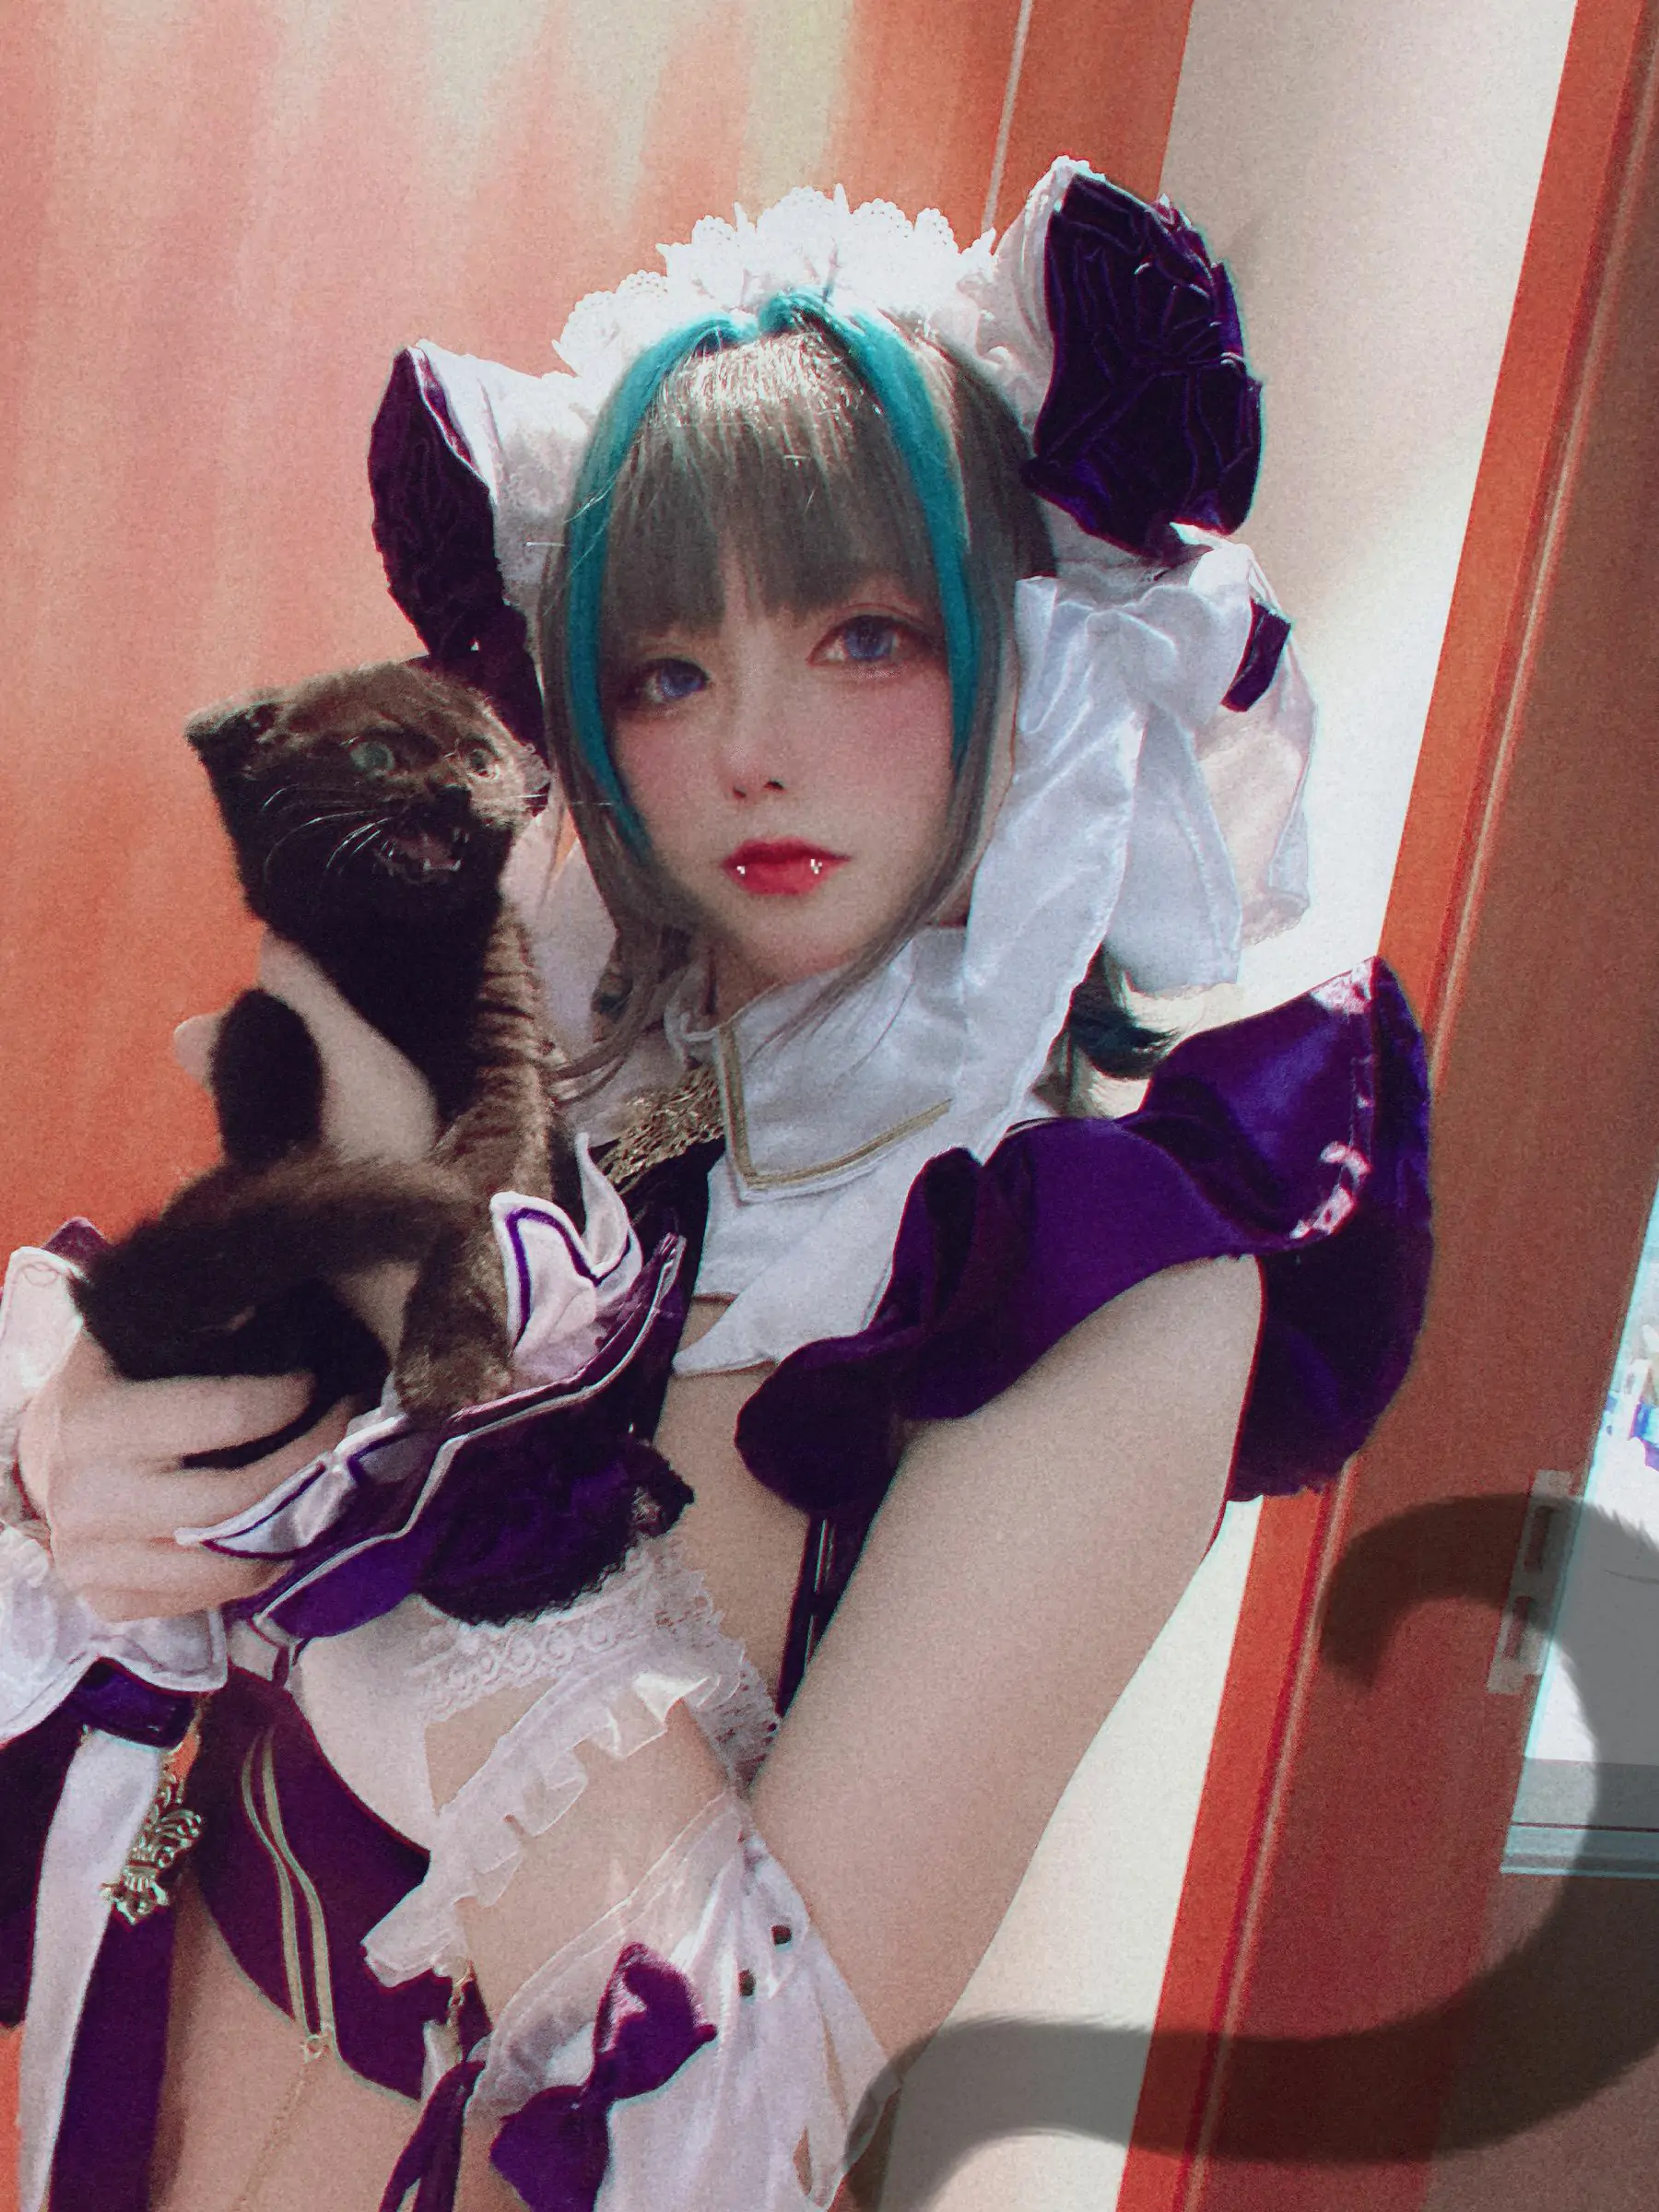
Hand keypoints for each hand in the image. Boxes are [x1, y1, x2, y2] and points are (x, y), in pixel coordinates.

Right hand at [17, 1331, 354, 1622]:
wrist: (35, 1462)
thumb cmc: (99, 1391)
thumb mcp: (124, 1341)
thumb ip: (188, 1326)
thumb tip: (266, 1312)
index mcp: (97, 1423)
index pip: (227, 1414)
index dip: (289, 1397)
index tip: (318, 1383)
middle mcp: (90, 1500)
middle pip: (236, 1499)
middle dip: (308, 1462)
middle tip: (341, 1432)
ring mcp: (93, 1563)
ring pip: (226, 1565)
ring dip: (292, 1528)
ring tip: (323, 1489)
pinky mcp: (107, 1603)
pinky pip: (204, 1599)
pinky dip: (252, 1569)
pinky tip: (276, 1532)